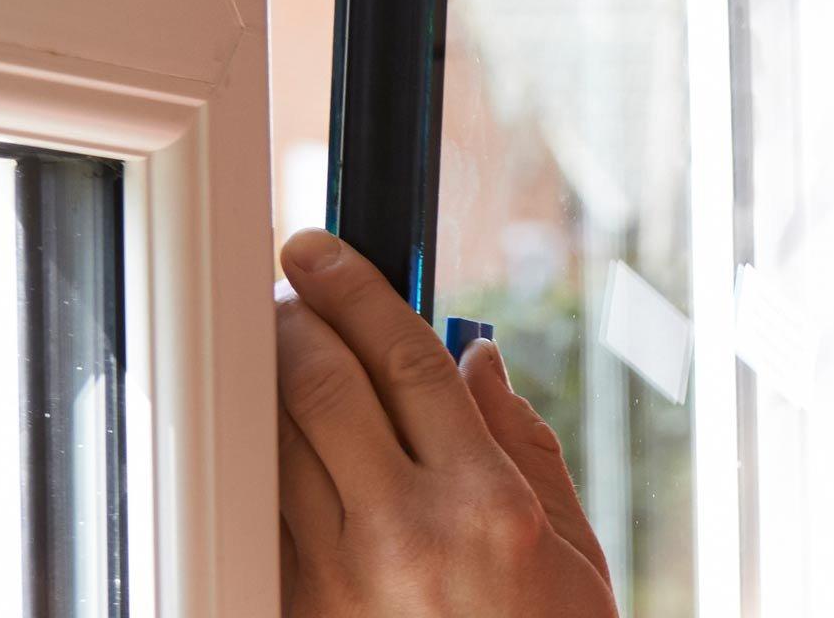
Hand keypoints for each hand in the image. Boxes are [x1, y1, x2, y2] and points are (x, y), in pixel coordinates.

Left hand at [275, 229, 614, 616]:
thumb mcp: (573, 549)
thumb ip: (523, 444)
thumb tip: (475, 357)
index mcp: (486, 504)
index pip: (404, 360)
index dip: (355, 289)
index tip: (321, 251)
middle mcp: (405, 532)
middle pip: (320, 385)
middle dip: (292, 319)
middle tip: (284, 287)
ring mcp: (338, 579)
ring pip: (272, 443)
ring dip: (264, 385)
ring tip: (273, 353)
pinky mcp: (296, 610)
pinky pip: (262, 514)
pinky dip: (260, 462)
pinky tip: (269, 439)